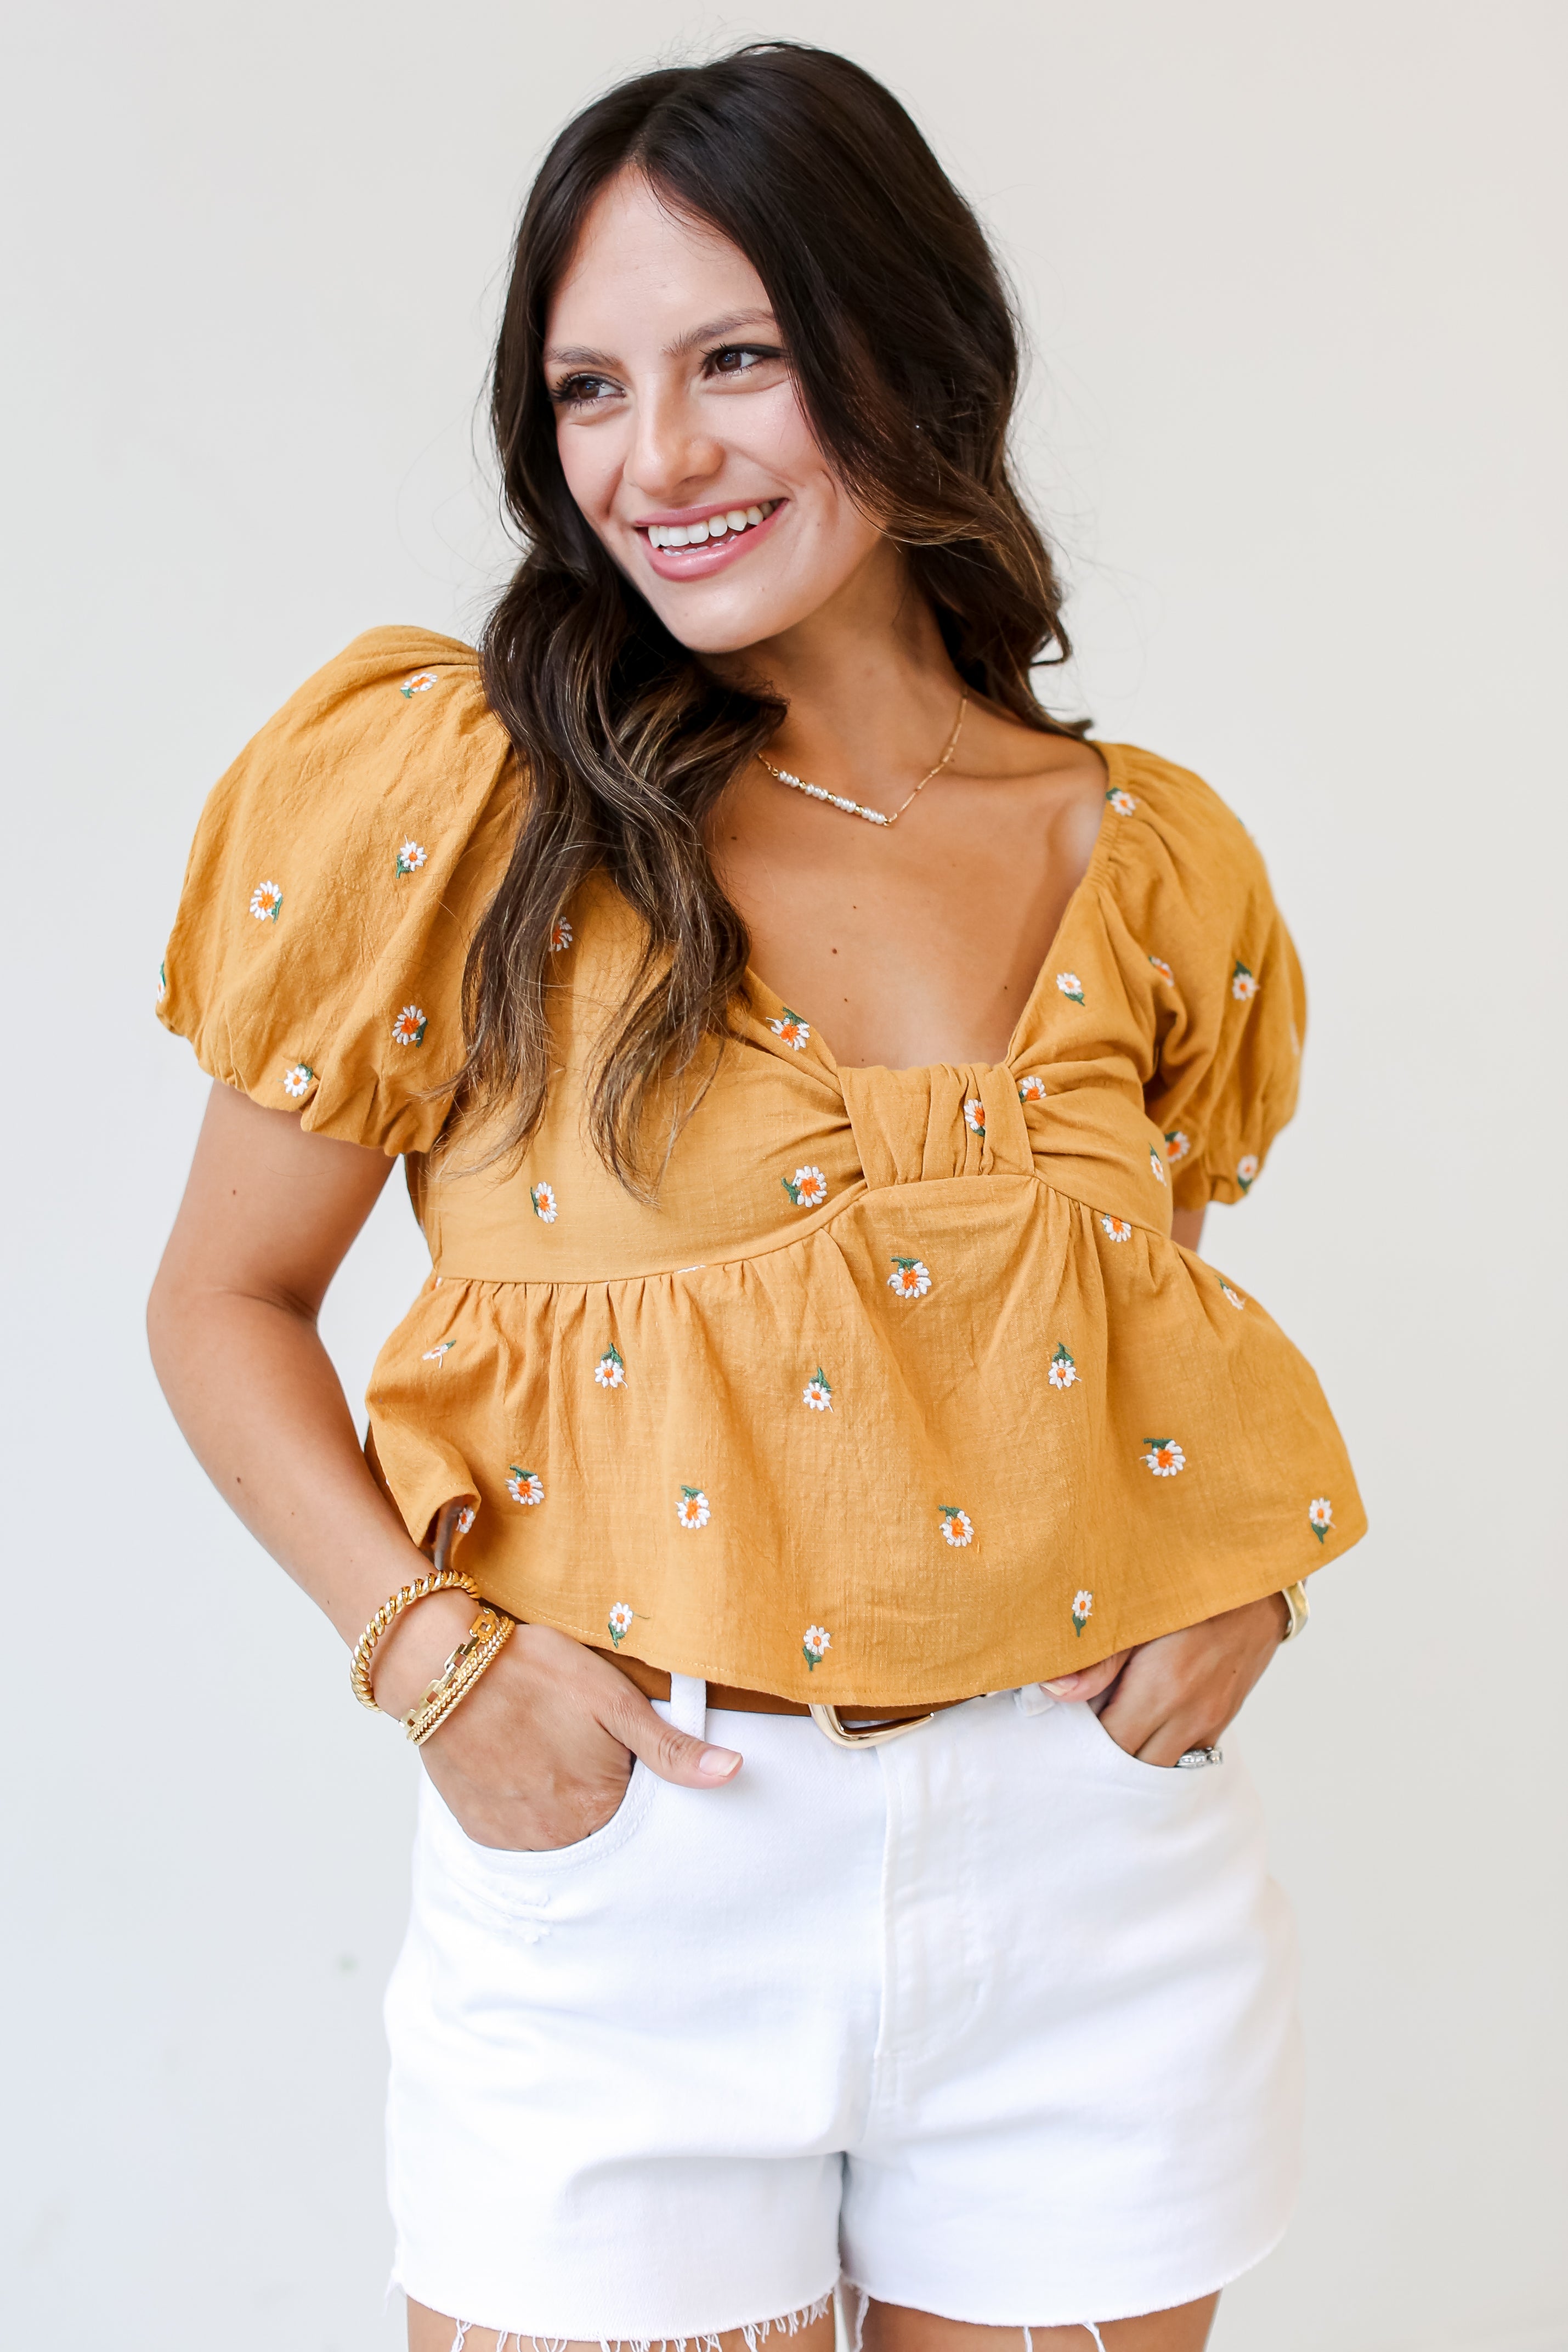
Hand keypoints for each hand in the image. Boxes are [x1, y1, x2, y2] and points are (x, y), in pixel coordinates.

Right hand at [374, 1604, 741, 1850]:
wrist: (443, 1667)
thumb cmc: (535, 1673)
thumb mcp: (614, 1700)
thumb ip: (673, 1747)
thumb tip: (734, 1772)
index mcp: (600, 1809)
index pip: (639, 1813)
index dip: (631, 1775)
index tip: (613, 1746)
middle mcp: (558, 1838)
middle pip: (598, 1824)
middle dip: (594, 1789)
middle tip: (572, 1740)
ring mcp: (514, 1839)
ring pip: (557, 1831)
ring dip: (558, 1800)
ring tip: (543, 1745)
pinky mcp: (479, 1830)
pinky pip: (518, 1832)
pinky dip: (523, 1806)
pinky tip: (517, 1762)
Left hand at [1043, 1592, 1289, 1766]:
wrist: (1259, 1583)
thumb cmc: (1191, 1588)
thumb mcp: (1137, 1613)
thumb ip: (1097, 1660)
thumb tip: (1055, 1691)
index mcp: (1163, 1687)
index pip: (1112, 1744)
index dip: (1083, 1739)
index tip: (1065, 1722)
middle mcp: (1191, 1714)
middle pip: (1136, 1765)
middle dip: (1105, 1753)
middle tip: (1082, 1726)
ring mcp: (1211, 1720)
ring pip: (1163, 1765)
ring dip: (1136, 1752)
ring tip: (1113, 1721)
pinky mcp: (1224, 1717)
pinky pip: (1188, 1752)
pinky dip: (1163, 1746)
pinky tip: (1147, 1720)